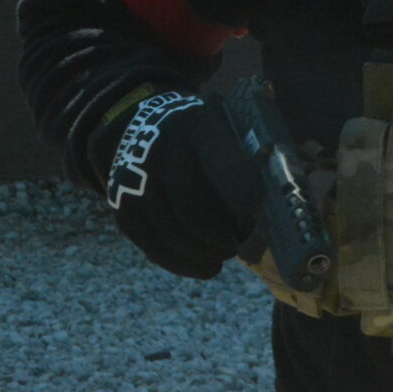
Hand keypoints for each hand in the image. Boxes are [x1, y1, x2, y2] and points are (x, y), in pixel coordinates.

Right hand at [92, 90, 250, 278]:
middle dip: (217, 232)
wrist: (147, 127)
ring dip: (200, 251)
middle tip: (235, 247)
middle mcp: (160, 148)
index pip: (215, 153)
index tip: (254, 205)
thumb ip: (249, 159)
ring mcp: (134, 177)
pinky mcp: (121, 205)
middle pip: (189, 201)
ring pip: (169, 228)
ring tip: (221, 258)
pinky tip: (201, 267)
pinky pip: (149, 242)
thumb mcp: (229, 128)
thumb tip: (270, 209)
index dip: (234, 179)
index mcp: (197, 124)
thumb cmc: (207, 137)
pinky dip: (178, 261)